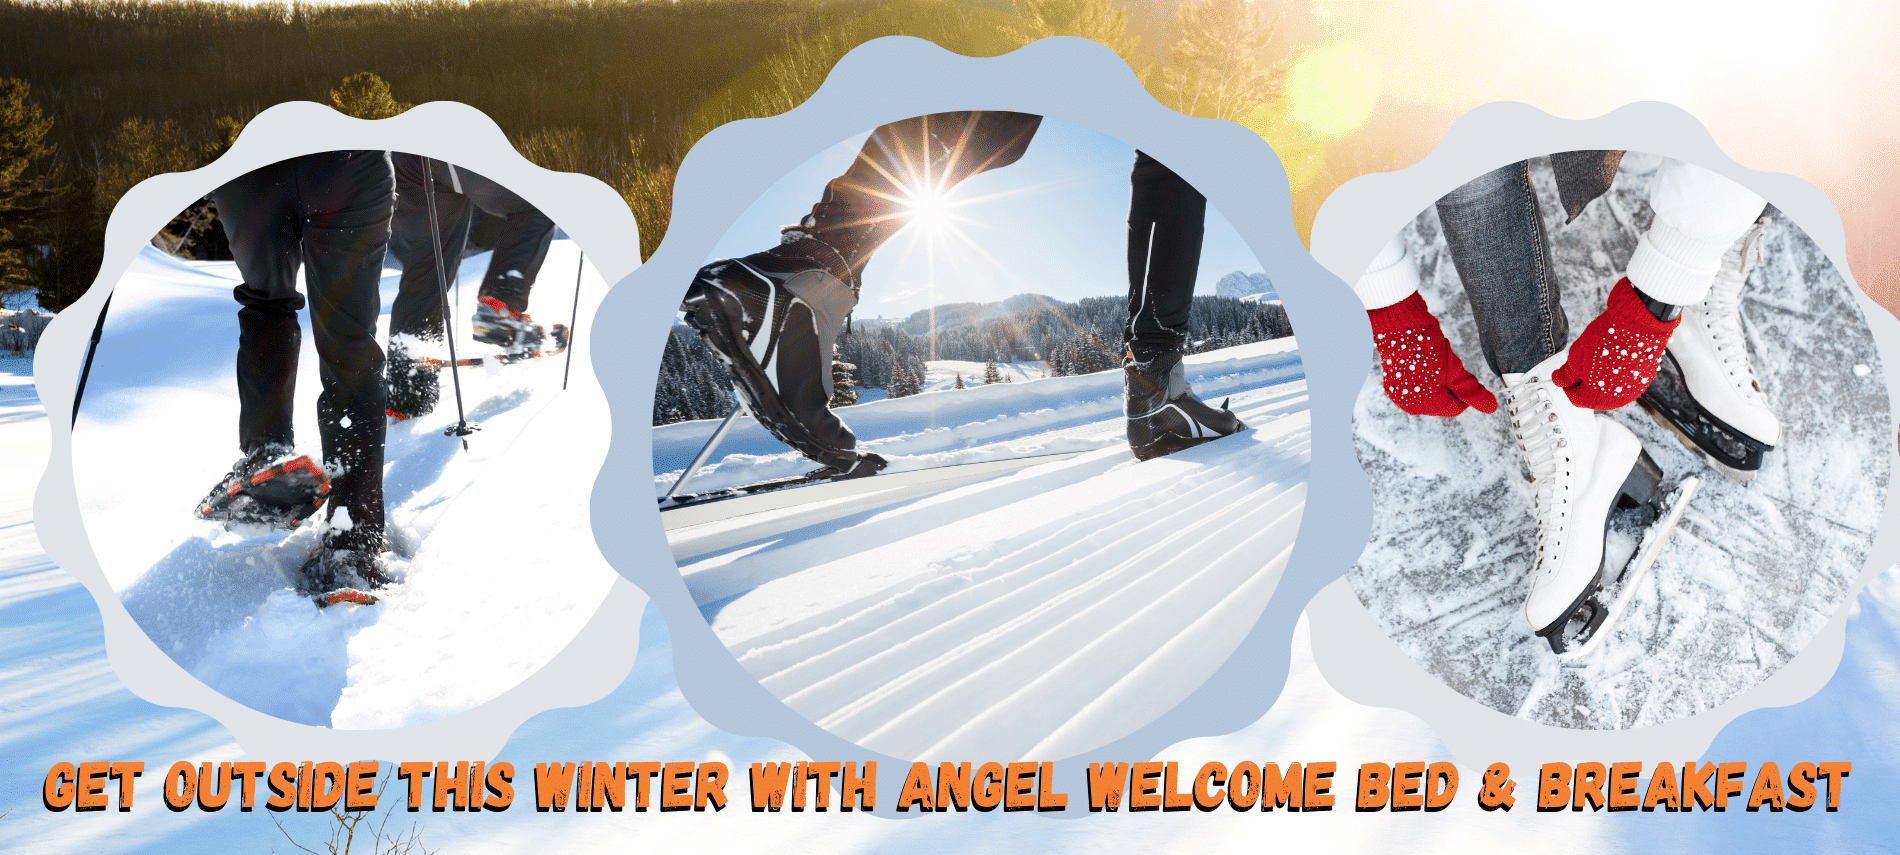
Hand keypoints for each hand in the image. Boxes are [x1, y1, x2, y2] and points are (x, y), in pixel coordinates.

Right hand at [1369, 292, 1497, 416]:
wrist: (1400, 327)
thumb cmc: (1427, 347)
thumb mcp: (1455, 371)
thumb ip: (1471, 392)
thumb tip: (1492, 408)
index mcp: (1427, 404)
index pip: (1455, 408)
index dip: (1464, 393)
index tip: (1462, 376)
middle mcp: (1410, 405)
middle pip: (1441, 404)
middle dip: (1448, 389)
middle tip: (1447, 368)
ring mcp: (1399, 396)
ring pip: (1429, 397)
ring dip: (1435, 385)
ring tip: (1433, 365)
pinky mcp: (1392, 386)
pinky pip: (1415, 389)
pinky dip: (1422, 380)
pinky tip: (1422, 365)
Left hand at [1552, 277, 1679, 409]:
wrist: (1639, 322)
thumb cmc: (1608, 337)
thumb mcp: (1577, 355)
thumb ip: (1567, 374)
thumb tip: (1559, 380)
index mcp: (1596, 396)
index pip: (1575, 399)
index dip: (1569, 385)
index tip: (1569, 374)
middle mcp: (1616, 399)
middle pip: (1594, 398)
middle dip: (1586, 384)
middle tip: (1584, 365)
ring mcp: (1633, 390)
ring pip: (1611, 391)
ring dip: (1602, 380)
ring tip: (1600, 360)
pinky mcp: (1645, 379)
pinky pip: (1626, 383)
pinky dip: (1618, 375)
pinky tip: (1615, 359)